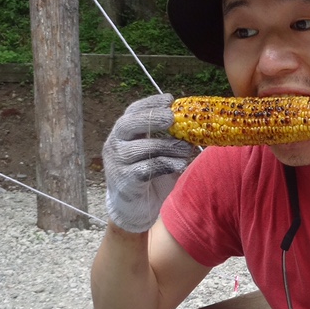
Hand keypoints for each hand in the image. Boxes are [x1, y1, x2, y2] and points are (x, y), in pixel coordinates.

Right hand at [102, 93, 198, 232]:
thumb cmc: (149, 175)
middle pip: (128, 124)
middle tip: (172, 118)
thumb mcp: (159, 153)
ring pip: (142, 148)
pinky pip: (147, 169)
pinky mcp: (125, 181)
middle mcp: (115, 144)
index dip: (151, 103)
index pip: (133, 111)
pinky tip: (180, 165)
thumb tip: (194, 128)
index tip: (170, 100)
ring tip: (187, 148)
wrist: (135, 208)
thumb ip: (170, 140)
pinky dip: (166, 165)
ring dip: (167, 146)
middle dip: (151, 117)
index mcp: (123, 133)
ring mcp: (117, 163)